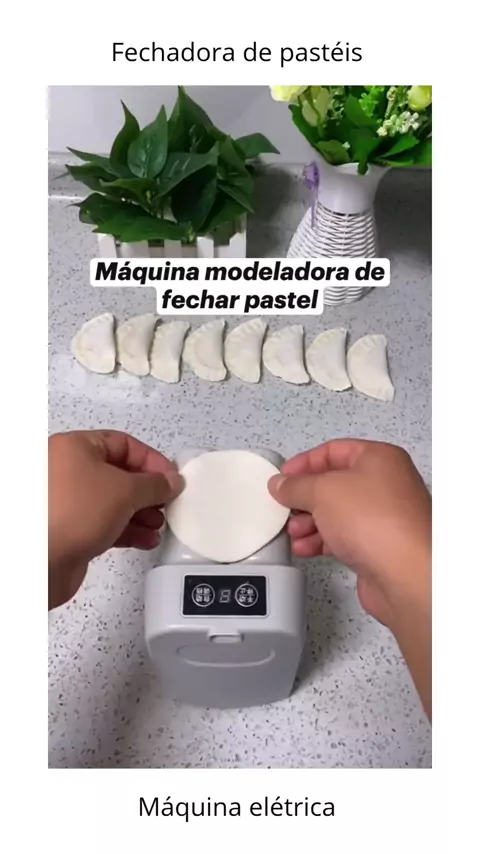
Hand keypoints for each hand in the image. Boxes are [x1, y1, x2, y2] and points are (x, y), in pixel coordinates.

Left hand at [48, 430, 182, 609]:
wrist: (41, 560)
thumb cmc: (74, 513)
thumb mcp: (125, 491)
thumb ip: (154, 485)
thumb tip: (171, 481)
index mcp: (75, 448)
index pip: (123, 444)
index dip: (151, 460)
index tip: (171, 477)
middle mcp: (68, 470)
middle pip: (119, 474)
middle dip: (147, 490)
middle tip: (167, 502)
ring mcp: (67, 501)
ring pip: (113, 501)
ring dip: (140, 513)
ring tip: (158, 524)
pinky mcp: (70, 528)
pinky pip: (105, 523)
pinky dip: (127, 529)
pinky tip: (145, 539)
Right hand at [268, 440, 431, 716]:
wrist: (405, 575)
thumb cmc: (373, 521)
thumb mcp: (323, 491)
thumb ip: (297, 485)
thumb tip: (280, 484)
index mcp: (379, 459)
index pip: (334, 451)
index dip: (305, 463)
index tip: (282, 478)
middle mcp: (385, 484)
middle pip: (334, 484)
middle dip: (306, 497)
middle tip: (285, 507)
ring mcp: (383, 517)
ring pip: (337, 513)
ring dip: (310, 522)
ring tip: (293, 532)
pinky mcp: (378, 546)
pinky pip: (343, 537)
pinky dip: (321, 540)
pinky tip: (305, 548)